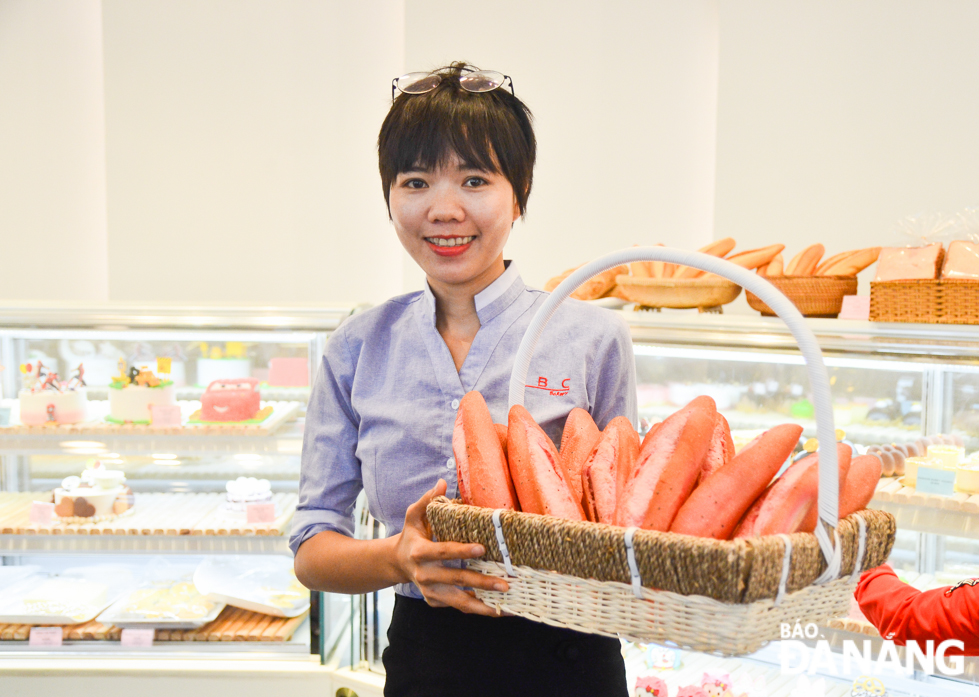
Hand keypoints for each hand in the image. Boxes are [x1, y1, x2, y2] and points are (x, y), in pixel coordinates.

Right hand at [393, 479, 508, 615]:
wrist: (397, 563)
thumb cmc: (411, 535)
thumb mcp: (414, 516)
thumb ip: (427, 500)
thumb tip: (443, 482)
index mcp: (419, 552)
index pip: (443, 551)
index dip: (462, 551)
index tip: (482, 548)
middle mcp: (424, 575)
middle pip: (456, 579)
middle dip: (481, 582)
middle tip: (505, 583)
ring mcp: (429, 591)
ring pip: (458, 602)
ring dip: (483, 606)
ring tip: (505, 606)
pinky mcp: (434, 601)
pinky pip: (458, 606)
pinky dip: (477, 608)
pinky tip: (497, 608)